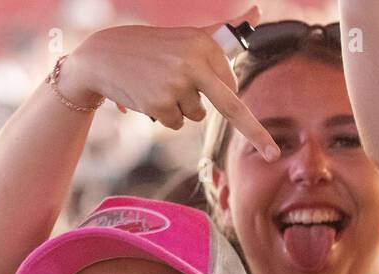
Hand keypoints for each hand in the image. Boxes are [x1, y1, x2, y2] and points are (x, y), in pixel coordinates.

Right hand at [63, 6, 279, 158]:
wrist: (105, 56)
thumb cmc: (152, 48)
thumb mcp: (189, 35)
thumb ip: (224, 29)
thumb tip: (258, 10)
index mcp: (204, 44)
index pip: (232, 84)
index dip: (233, 103)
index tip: (265, 138)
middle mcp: (193, 62)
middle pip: (230, 106)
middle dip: (255, 133)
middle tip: (273, 155)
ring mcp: (176, 84)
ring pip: (196, 115)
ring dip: (181, 108)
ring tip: (160, 86)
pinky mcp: (160, 103)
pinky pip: (176, 123)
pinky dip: (164, 115)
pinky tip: (149, 96)